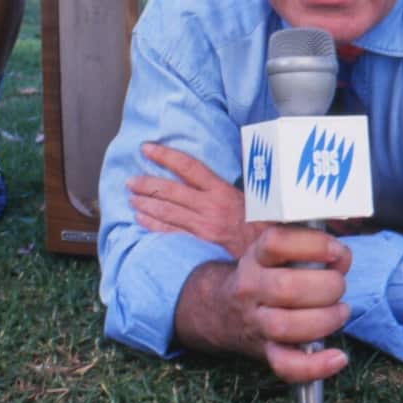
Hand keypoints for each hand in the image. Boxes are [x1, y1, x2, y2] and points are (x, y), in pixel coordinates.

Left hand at [128, 142, 266, 258]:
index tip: (147, 148)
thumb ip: (244, 173)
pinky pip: (170, 233)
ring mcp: (203, 227)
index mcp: (222, 190)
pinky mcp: (200, 244)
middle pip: (171, 192)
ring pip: (167, 213)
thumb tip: (241, 149)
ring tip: (130, 198)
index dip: (165, 156)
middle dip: (147, 184)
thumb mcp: (257, 194)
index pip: (188, 167)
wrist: (272, 253)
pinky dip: (153, 225)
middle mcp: (209, 207)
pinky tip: (140, 220)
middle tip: (130, 180)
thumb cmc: (266, 222)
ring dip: (145, 204)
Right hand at [177, 226, 352, 384]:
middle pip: (286, 288)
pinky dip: (315, 366)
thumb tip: (340, 258)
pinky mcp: (265, 351)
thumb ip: (311, 249)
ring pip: (285, 326)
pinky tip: (337, 357)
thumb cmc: (267, 276)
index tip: (335, 251)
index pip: (276, 243)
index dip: (312, 245)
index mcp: (256, 257)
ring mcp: (255, 322)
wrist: (224, 310)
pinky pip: (285, 365)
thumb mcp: (278, 253)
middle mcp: (250, 288)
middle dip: (327, 286)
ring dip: (324, 320)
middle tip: (338, 286)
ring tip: (340, 312)